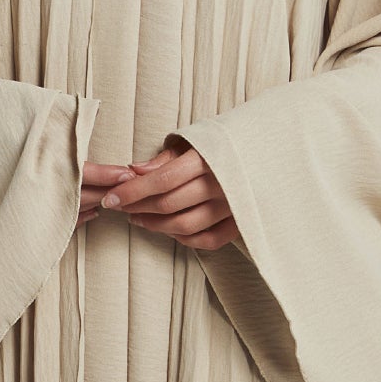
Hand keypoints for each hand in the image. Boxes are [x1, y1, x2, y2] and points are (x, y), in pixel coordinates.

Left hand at [83, 136, 239, 251]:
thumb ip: (165, 159)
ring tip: (138, 218)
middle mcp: (222, 184)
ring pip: (185, 226)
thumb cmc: (225, 143)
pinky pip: (208, 240)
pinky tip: (168, 230)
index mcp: (209, 158)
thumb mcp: (195, 141)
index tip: (111, 198)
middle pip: (169, 205)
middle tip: (120, 207)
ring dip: (156, 226)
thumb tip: (133, 171)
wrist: (270, 148)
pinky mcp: (242, 222)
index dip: (133, 191)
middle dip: (138, 208)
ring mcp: (233, 206)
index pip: (162, 180)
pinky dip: (184, 239)